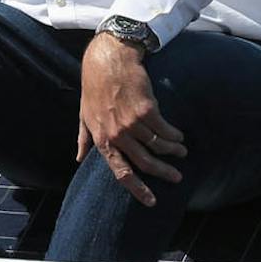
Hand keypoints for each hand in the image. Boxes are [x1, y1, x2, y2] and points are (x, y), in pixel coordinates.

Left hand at [76, 34, 186, 207]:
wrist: (108, 60)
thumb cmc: (94, 87)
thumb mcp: (84, 115)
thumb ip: (84, 139)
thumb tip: (79, 158)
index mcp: (102, 140)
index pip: (121, 173)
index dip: (137, 189)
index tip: (151, 201)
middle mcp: (117, 135)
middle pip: (145, 163)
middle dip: (164, 173)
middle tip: (177, 177)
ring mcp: (132, 123)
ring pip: (158, 146)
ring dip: (173, 151)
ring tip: (181, 152)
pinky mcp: (147, 109)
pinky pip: (165, 130)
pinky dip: (174, 135)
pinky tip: (179, 136)